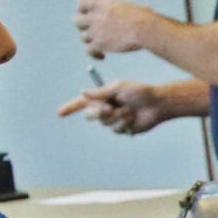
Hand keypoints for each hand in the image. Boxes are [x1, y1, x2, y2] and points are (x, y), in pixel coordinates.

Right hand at [55, 79, 173, 134]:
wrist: (158, 104)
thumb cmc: (139, 91)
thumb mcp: (119, 87)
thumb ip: (101, 92)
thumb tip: (83, 93)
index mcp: (102, 96)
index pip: (82, 102)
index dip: (70, 108)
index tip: (59, 113)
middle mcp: (106, 107)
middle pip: (90, 115)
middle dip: (99, 112)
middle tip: (110, 108)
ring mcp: (113, 119)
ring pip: (105, 123)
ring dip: (117, 117)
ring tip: (130, 111)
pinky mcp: (122, 128)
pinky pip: (116, 130)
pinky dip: (124, 124)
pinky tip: (134, 118)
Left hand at [72, 0, 161, 57]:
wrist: (144, 29)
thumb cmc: (145, 18)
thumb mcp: (130, 8)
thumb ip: (122, 10)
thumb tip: (133, 12)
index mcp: (103, 4)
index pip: (81, 3)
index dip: (83, 10)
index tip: (91, 16)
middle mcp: (96, 16)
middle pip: (76, 21)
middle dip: (83, 27)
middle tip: (94, 32)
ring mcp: (96, 31)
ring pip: (83, 37)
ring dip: (91, 41)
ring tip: (103, 46)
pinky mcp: (99, 44)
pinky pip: (88, 51)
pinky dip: (94, 54)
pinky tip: (102, 57)